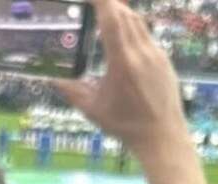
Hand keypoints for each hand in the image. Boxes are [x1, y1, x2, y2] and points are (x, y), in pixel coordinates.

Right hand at [56, 0, 189, 159]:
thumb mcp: (93, 110)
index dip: (102, 2)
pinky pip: (147, 36)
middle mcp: (141, 53)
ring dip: (123, 12)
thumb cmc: (126, 125)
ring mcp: (156, 54)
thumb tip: (52, 80)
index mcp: (122, 62)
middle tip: (97, 1)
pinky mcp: (164, 60)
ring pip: (139, 23)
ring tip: (110, 10)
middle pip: (126, 15)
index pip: (112, 20)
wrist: (163, 136)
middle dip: (111, 3)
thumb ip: (72, 92)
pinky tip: (126, 35)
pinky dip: (134, 28)